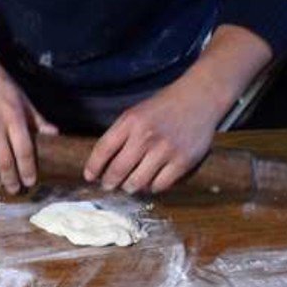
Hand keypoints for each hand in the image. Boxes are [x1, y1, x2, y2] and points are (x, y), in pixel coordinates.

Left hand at [84, 78, 219, 193]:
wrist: (198, 99)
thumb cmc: (162, 107)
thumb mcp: (135, 113)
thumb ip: (120, 134)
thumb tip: (103, 163)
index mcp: (130, 121)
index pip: (103, 149)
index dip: (93, 166)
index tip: (89, 176)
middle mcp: (146, 136)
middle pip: (118, 170)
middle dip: (109, 182)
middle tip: (108, 186)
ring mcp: (165, 150)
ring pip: (138, 182)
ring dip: (130, 187)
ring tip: (129, 186)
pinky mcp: (183, 161)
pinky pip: (160, 185)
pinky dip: (152, 188)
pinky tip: (150, 183)